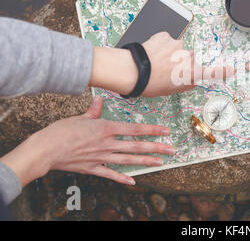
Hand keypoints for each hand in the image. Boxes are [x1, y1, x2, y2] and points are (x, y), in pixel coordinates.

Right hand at [0, 97, 174, 186]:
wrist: (46, 149)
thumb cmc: (61, 131)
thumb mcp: (79, 117)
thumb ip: (93, 111)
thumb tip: (99, 100)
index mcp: (106, 128)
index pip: (135, 129)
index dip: (152, 130)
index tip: (165, 131)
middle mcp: (107, 143)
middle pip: (136, 146)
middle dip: (156, 148)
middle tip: (171, 150)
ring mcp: (102, 157)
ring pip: (128, 160)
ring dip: (145, 162)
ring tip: (160, 163)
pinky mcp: (93, 168)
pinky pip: (111, 175)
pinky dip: (122, 179)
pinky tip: (133, 182)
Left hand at [90, 32, 234, 96]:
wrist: (132, 70)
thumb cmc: (149, 84)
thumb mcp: (169, 91)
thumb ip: (185, 85)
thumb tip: (192, 82)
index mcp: (190, 72)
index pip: (211, 73)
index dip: (223, 72)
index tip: (232, 70)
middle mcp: (187, 57)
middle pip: (191, 59)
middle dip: (183, 63)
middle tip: (168, 71)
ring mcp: (177, 45)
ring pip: (179, 49)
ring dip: (172, 54)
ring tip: (157, 62)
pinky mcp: (166, 36)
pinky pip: (168, 41)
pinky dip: (163, 46)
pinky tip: (153, 53)